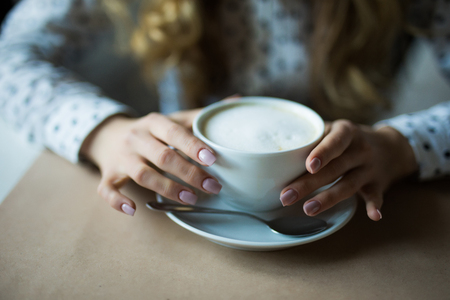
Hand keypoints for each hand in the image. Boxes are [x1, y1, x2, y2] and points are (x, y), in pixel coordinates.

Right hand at [80, 111, 221, 215]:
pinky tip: (132, 210)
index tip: (213, 159)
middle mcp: (136, 139)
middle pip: (163, 157)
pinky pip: (107, 189)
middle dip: (189, 173)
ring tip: (191, 199)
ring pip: (142, 175)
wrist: (108, 135)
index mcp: (153, 123)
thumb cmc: (150, 130)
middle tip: (213, 186)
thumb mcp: (172, 119)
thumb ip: (200, 116)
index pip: (174, 133)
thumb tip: (237, 100)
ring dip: (168, 188)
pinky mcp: (109, 175)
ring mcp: (121, 158)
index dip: (193, 146)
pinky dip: (117, 201)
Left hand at [279, 120, 417, 220]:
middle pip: (334, 168)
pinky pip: (376, 196)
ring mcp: (369, 168)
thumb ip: (313, 136)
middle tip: (286, 197)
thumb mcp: (336, 130)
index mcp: (347, 132)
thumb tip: (279, 148)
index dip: (323, 153)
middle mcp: (360, 150)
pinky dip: (375, 206)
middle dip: (308, 184)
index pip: (335, 142)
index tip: (309, 165)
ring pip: (348, 185)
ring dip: (328, 198)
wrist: (390, 147)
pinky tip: (373, 216)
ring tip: (308, 209)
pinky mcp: (377, 184)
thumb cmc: (350, 139)